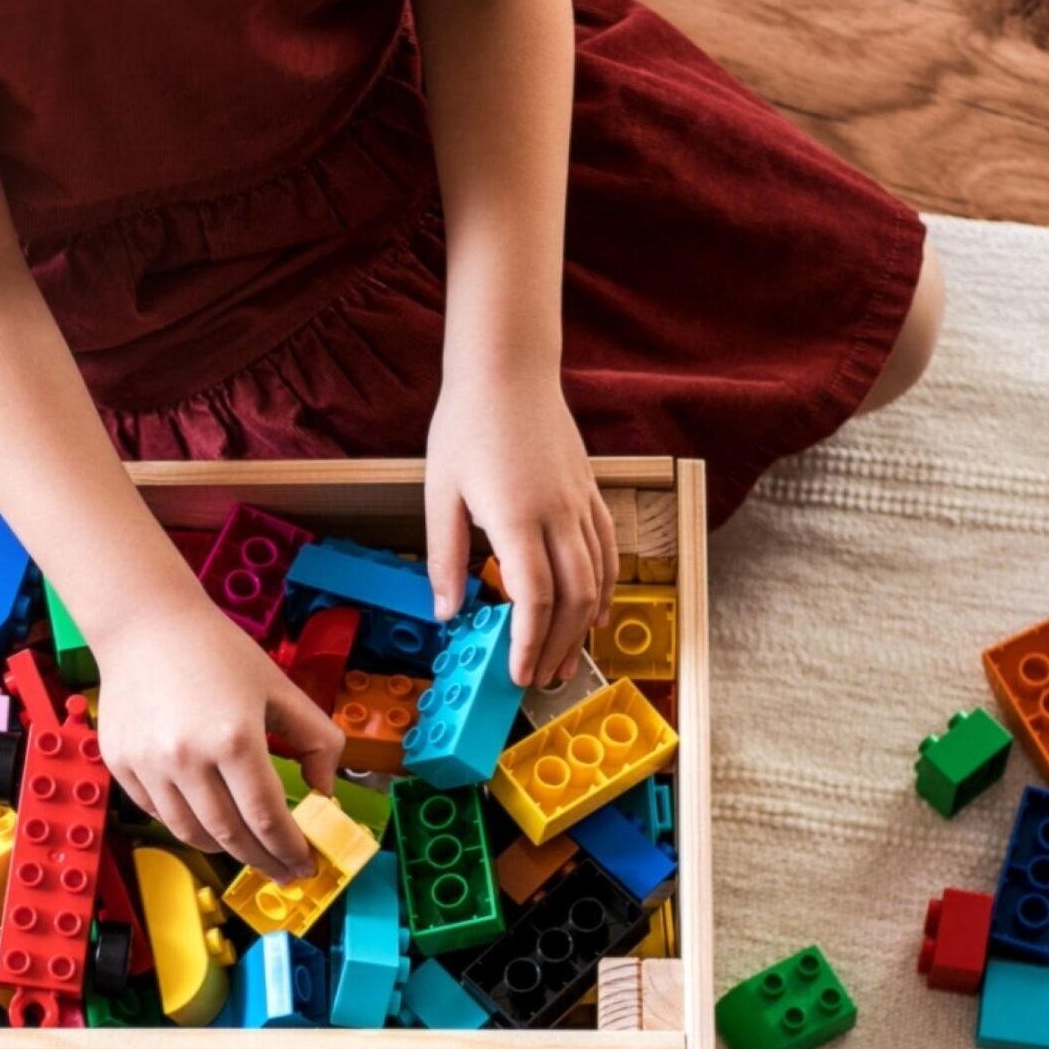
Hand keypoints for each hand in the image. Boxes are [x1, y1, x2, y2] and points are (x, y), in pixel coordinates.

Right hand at [90, 601, 346, 880]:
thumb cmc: (216, 650)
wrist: (145, 623)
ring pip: (191, 833)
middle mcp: (188, 759)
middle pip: (231, 835)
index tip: (304, 865)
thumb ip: (316, 740)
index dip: (289, 850)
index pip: (267, 818)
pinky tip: (207, 820)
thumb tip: (324, 791)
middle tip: (282, 870)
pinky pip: (158, 814)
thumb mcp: (280, 687)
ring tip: (246, 847)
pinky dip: (186, 826)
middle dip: (263, 860)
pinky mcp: (122, 765)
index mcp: (235, 739)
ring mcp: (149, 765)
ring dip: (224, 849)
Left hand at [423, 369, 613, 687]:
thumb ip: (445, 557)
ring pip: (598, 579)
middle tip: (540, 681)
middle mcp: (559, 514)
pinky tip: (595, 615)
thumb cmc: (467, 423)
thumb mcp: (439, 492)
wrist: (508, 367)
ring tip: (567, 663)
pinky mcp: (591, 491)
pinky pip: (609, 551)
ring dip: (584, 628)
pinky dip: (606, 589)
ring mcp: (581, 503)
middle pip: (574, 598)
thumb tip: (447, 613)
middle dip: (559, 647)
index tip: (518, 674)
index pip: (534, 598)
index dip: (529, 643)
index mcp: (517, 516)